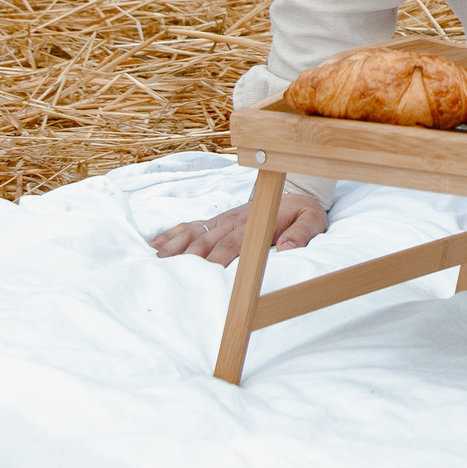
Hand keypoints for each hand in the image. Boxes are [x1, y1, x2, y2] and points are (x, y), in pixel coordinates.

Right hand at [150, 189, 328, 264]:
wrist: (295, 190)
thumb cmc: (303, 212)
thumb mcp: (312, 221)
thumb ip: (302, 234)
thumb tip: (286, 248)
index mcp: (254, 225)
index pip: (231, 246)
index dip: (216, 261)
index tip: (202, 277)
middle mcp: (232, 222)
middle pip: (205, 242)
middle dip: (187, 260)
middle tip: (167, 277)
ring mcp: (221, 220)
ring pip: (193, 234)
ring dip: (174, 248)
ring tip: (154, 263)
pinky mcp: (216, 220)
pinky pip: (190, 226)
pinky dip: (171, 235)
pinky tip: (153, 246)